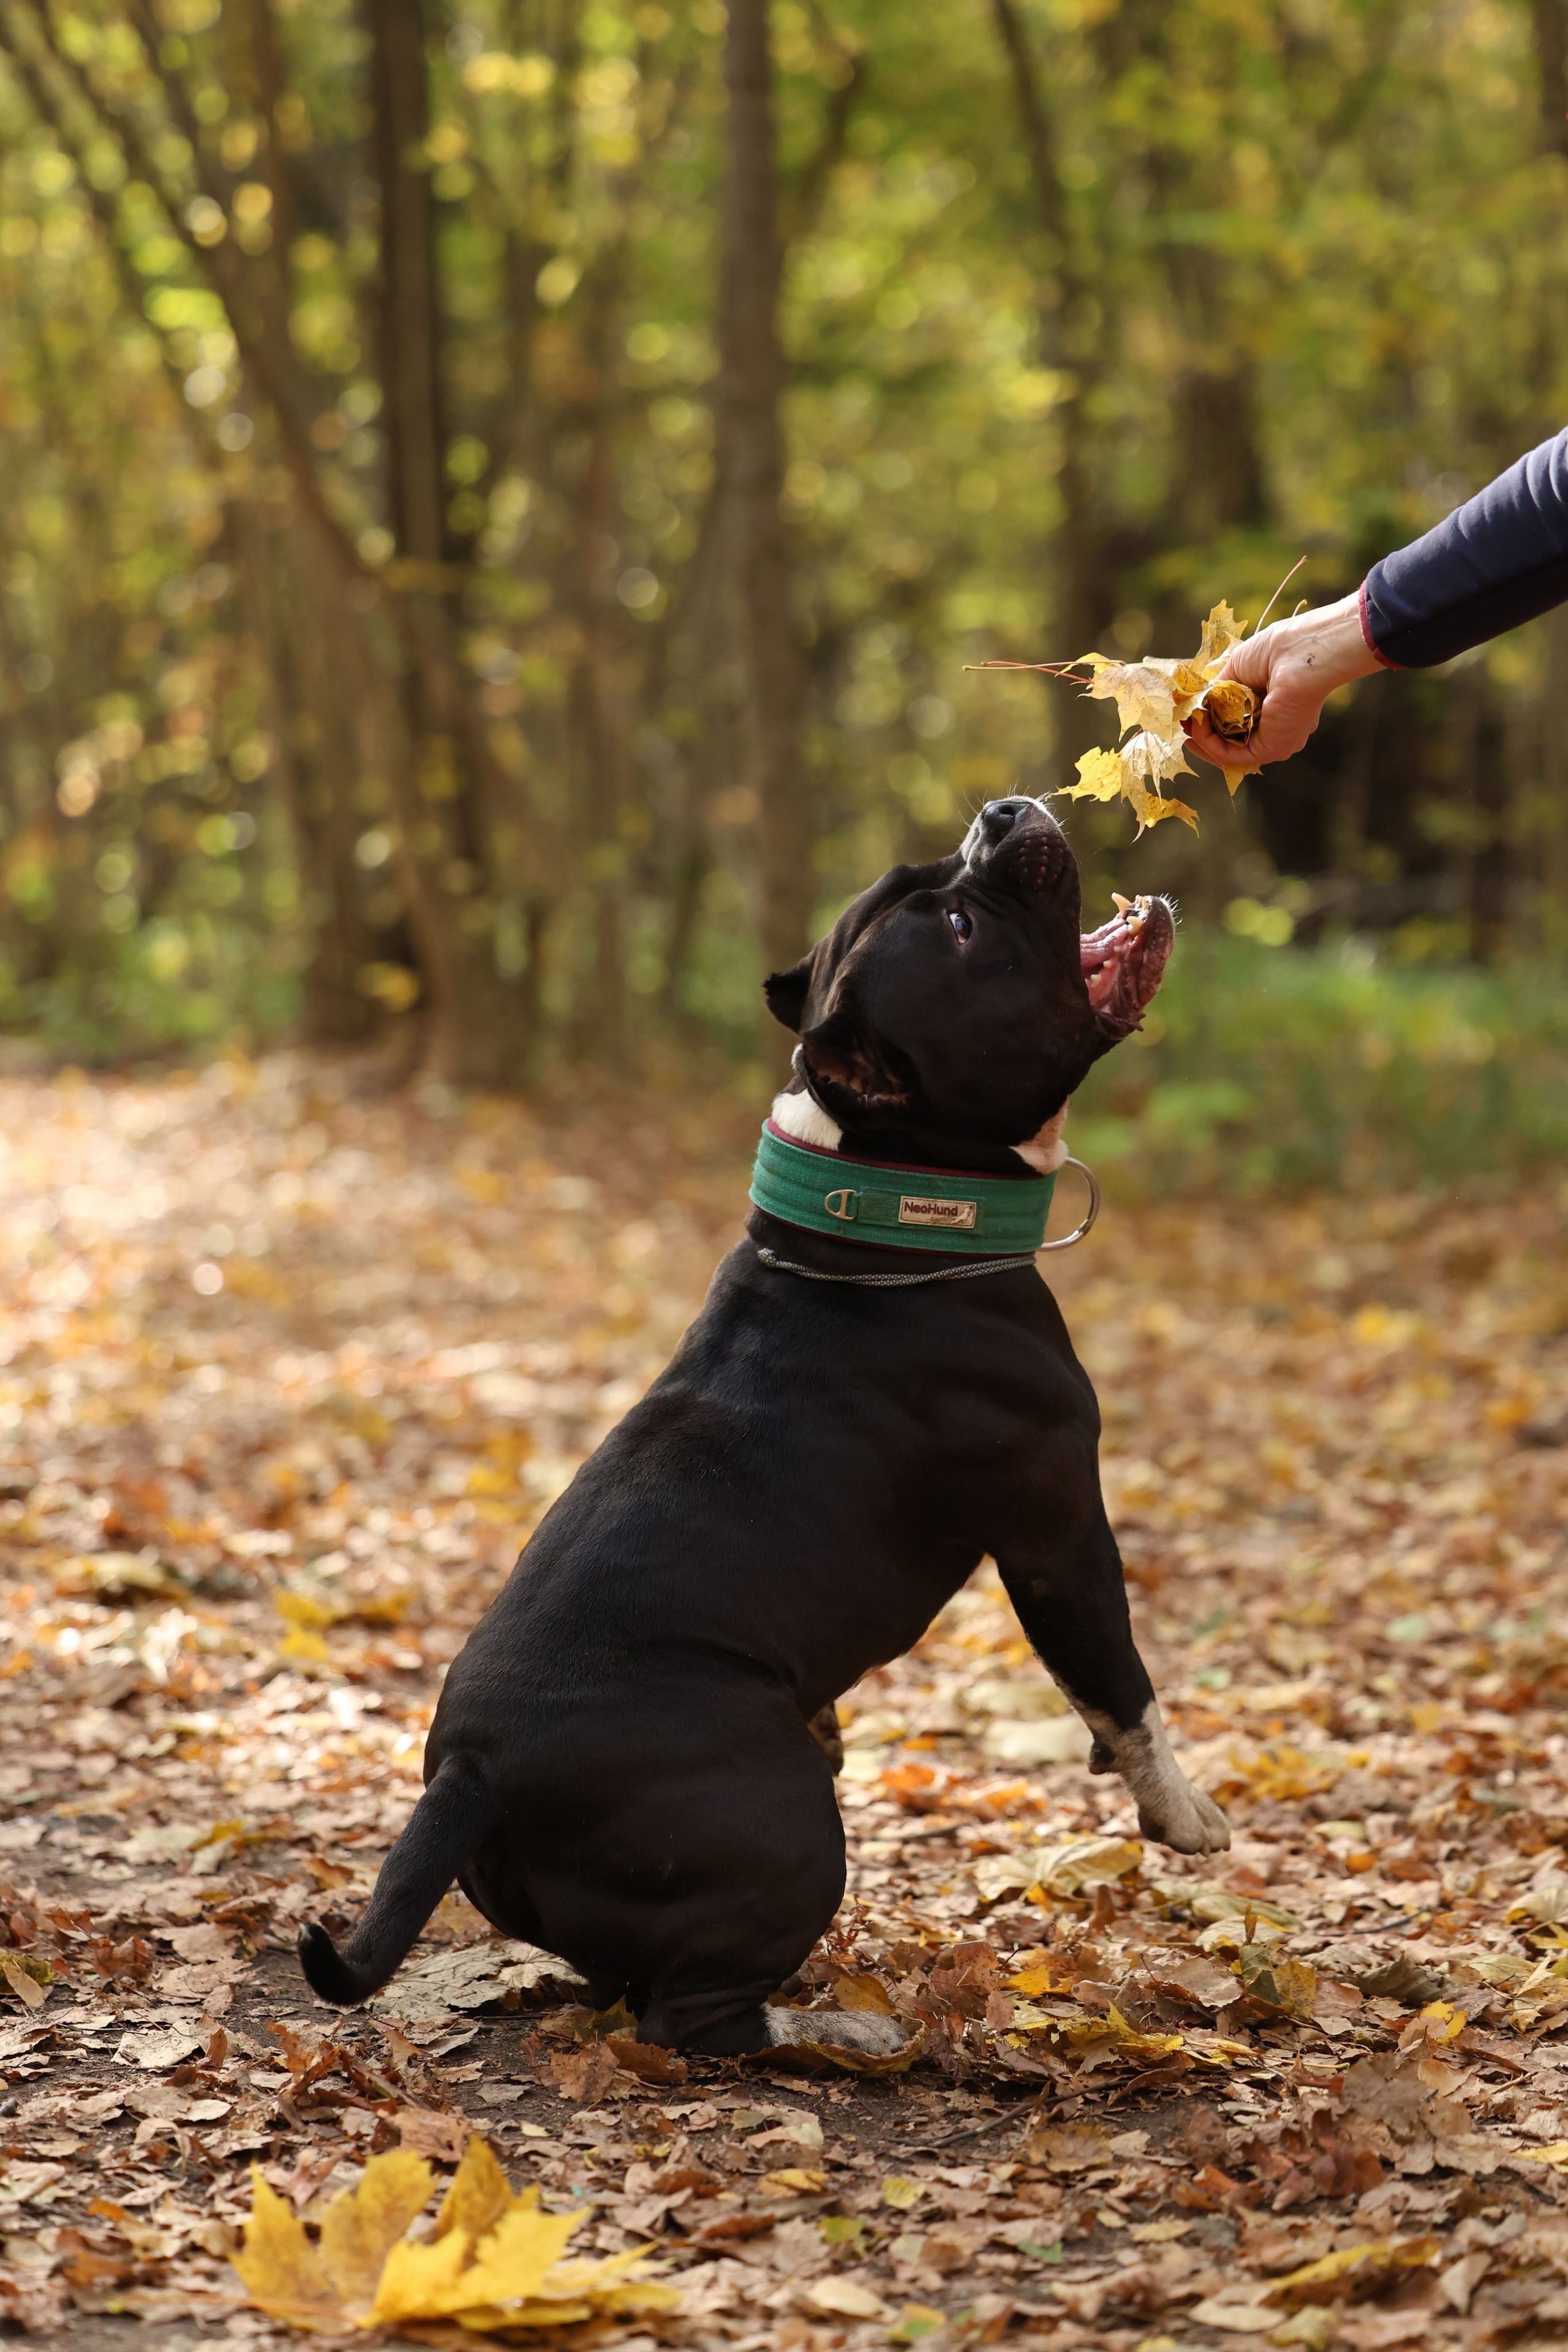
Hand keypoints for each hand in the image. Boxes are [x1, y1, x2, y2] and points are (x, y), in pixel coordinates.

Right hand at [1185, 589, 1383, 771]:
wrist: (1299, 653)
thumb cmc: (1276, 651)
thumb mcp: (1237, 669)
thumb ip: (1218, 691)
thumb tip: (1197, 704)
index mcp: (1273, 708)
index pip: (1236, 725)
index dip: (1210, 721)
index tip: (1190, 712)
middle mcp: (1276, 729)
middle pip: (1229, 742)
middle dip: (1202, 734)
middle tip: (1182, 722)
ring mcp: (1274, 742)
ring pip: (1228, 752)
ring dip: (1201, 739)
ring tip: (1186, 722)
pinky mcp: (1269, 749)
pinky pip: (1230, 755)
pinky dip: (1208, 743)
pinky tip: (1196, 726)